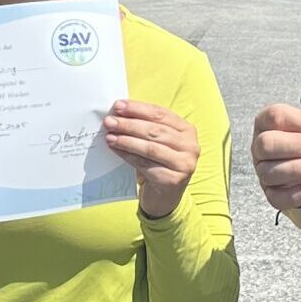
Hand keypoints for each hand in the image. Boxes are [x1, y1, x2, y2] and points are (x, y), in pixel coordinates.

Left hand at [103, 100, 198, 219]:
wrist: (166, 195)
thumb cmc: (159, 163)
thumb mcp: (158, 141)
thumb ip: (146, 126)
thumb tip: (119, 114)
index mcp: (187, 130)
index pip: (160, 114)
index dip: (138, 109)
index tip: (118, 106)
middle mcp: (190, 146)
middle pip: (155, 130)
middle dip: (129, 124)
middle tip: (110, 122)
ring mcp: (184, 164)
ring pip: (150, 148)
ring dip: (127, 140)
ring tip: (110, 136)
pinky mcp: (172, 179)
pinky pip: (145, 164)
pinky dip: (128, 155)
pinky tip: (116, 149)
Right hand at [250, 103, 300, 211]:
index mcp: (267, 123)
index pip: (276, 116)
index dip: (300, 121)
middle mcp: (260, 147)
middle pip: (267, 144)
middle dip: (296, 145)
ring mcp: (263, 171)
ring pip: (269, 172)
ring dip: (298, 169)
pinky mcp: (271, 193)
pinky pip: (276, 197)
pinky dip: (295, 194)